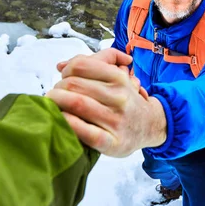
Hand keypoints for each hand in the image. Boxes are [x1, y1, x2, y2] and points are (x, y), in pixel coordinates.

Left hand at [47, 49, 164, 156]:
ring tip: (53, 105)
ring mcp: (116, 120)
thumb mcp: (118, 75)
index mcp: (119, 78)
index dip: (66, 70)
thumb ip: (93, 63)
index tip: (64, 78)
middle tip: (56, 94)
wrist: (151, 125)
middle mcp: (119, 97)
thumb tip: (60, 65)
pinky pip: (84, 130)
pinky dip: (68, 122)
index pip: (81, 65)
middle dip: (58, 88)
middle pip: (74, 84)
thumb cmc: (126, 100)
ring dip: (57, 102)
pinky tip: (62, 119)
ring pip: (76, 103)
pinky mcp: (111, 142)